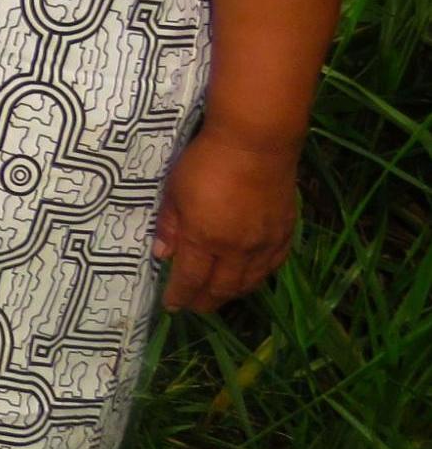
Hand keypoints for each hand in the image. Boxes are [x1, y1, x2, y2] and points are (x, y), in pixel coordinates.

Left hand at [154, 128, 300, 312]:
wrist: (256, 143)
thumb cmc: (206, 161)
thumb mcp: (175, 190)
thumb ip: (169, 225)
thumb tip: (162, 255)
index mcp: (206, 239)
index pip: (191, 279)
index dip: (181, 296)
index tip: (171, 306)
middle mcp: (238, 249)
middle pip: (222, 288)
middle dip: (206, 301)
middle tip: (194, 306)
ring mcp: (265, 243)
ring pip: (250, 281)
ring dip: (232, 293)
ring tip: (218, 296)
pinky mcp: (285, 232)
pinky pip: (273, 265)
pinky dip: (259, 277)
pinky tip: (250, 276)